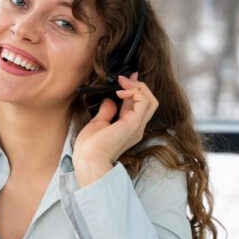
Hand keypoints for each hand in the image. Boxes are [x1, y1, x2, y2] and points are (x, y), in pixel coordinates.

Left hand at [73, 72, 158, 186]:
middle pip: (150, 101)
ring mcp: (136, 126)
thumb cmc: (89, 147)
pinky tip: (120, 92)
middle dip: (139, 86)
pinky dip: (135, 92)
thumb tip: (109, 100)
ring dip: (138, 87)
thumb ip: (107, 112)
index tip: (126, 78)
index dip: (135, 89)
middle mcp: (136, 127)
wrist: (88, 159)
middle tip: (124, 79)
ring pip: (151, 100)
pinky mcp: (133, 124)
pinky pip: (144, 102)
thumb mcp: (98, 123)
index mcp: (129, 128)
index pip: (140, 105)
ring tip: (122, 84)